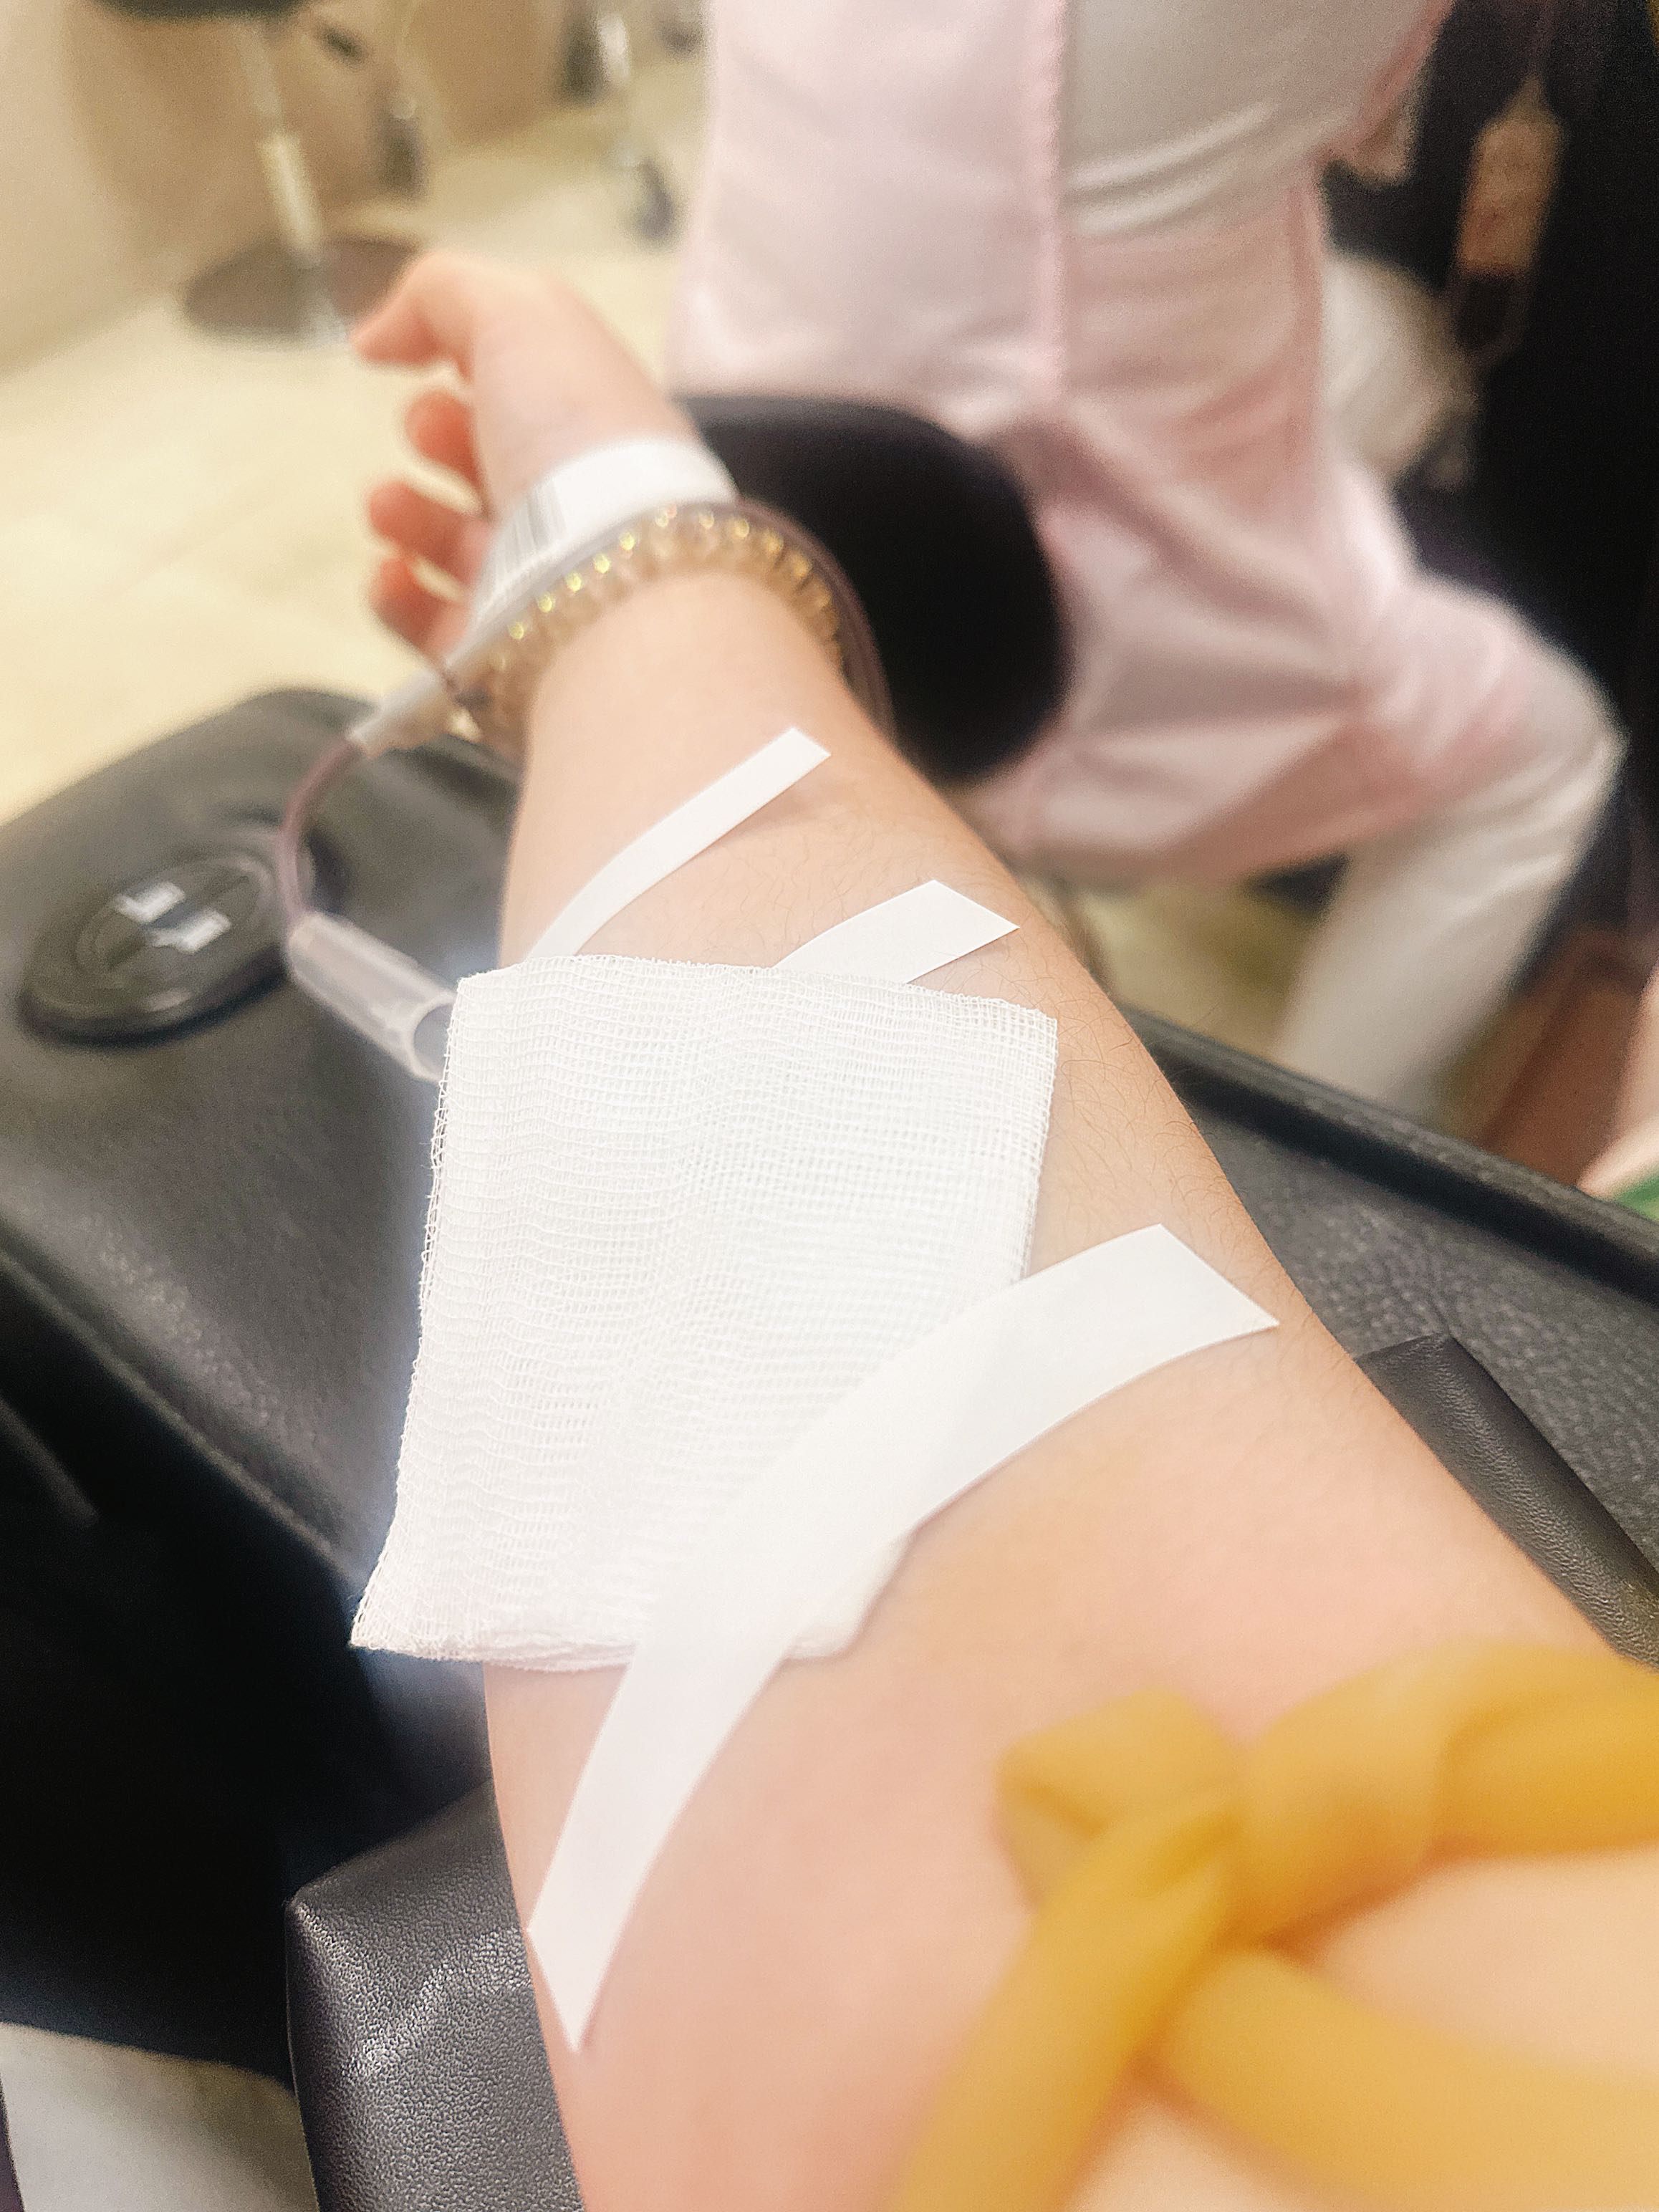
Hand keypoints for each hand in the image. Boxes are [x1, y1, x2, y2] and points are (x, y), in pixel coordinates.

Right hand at [354, 251, 692, 658]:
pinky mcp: (500, 652)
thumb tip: (376, 336)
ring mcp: (536, 585)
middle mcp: (574, 506)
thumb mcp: (519, 313)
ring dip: (402, 513)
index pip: (529, 394)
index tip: (436, 364)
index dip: (473, 366)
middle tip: (428, 431)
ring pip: (451, 546)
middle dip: (434, 433)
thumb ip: (440, 294)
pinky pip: (433, 625)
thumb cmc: (577, 432)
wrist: (609, 578)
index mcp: (592, 423)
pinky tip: (390, 569)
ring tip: (389, 505)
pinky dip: (397, 594)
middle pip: (486, 466)